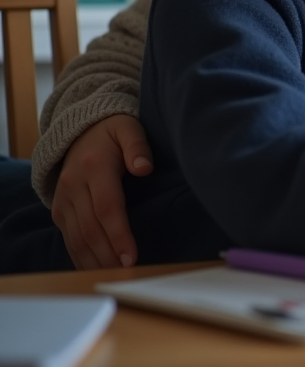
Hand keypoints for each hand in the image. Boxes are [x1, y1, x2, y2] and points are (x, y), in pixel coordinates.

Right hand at [51, 114, 152, 268]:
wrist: (81, 130)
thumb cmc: (113, 131)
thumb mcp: (129, 129)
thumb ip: (138, 146)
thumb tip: (144, 168)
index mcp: (93, 166)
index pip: (107, 207)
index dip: (119, 234)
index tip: (132, 256)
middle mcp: (73, 185)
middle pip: (90, 228)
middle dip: (109, 254)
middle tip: (128, 273)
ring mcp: (63, 199)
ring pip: (76, 237)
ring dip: (95, 260)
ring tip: (116, 276)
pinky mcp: (58, 209)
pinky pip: (68, 237)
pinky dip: (81, 256)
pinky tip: (97, 268)